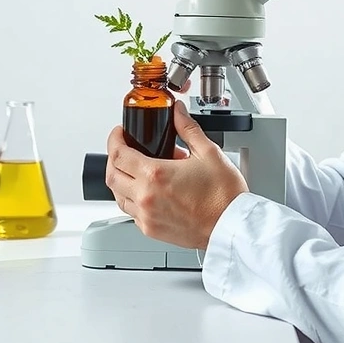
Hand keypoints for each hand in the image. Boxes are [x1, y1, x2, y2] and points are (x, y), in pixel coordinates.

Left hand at [105, 99, 248, 249]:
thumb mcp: (208, 152)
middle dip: (113, 158)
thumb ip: (187, 128)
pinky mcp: (151, 230)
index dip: (114, 139)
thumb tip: (178, 112)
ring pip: (117, 196)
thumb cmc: (224, 195)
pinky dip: (132, 199)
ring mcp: (147, 216)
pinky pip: (130, 212)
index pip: (118, 154)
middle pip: (112, 175)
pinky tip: (147, 192)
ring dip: (121, 180)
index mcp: (156, 175)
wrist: (232, 226)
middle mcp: (146, 197)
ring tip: (135, 170)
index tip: (119, 134)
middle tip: (122, 148)